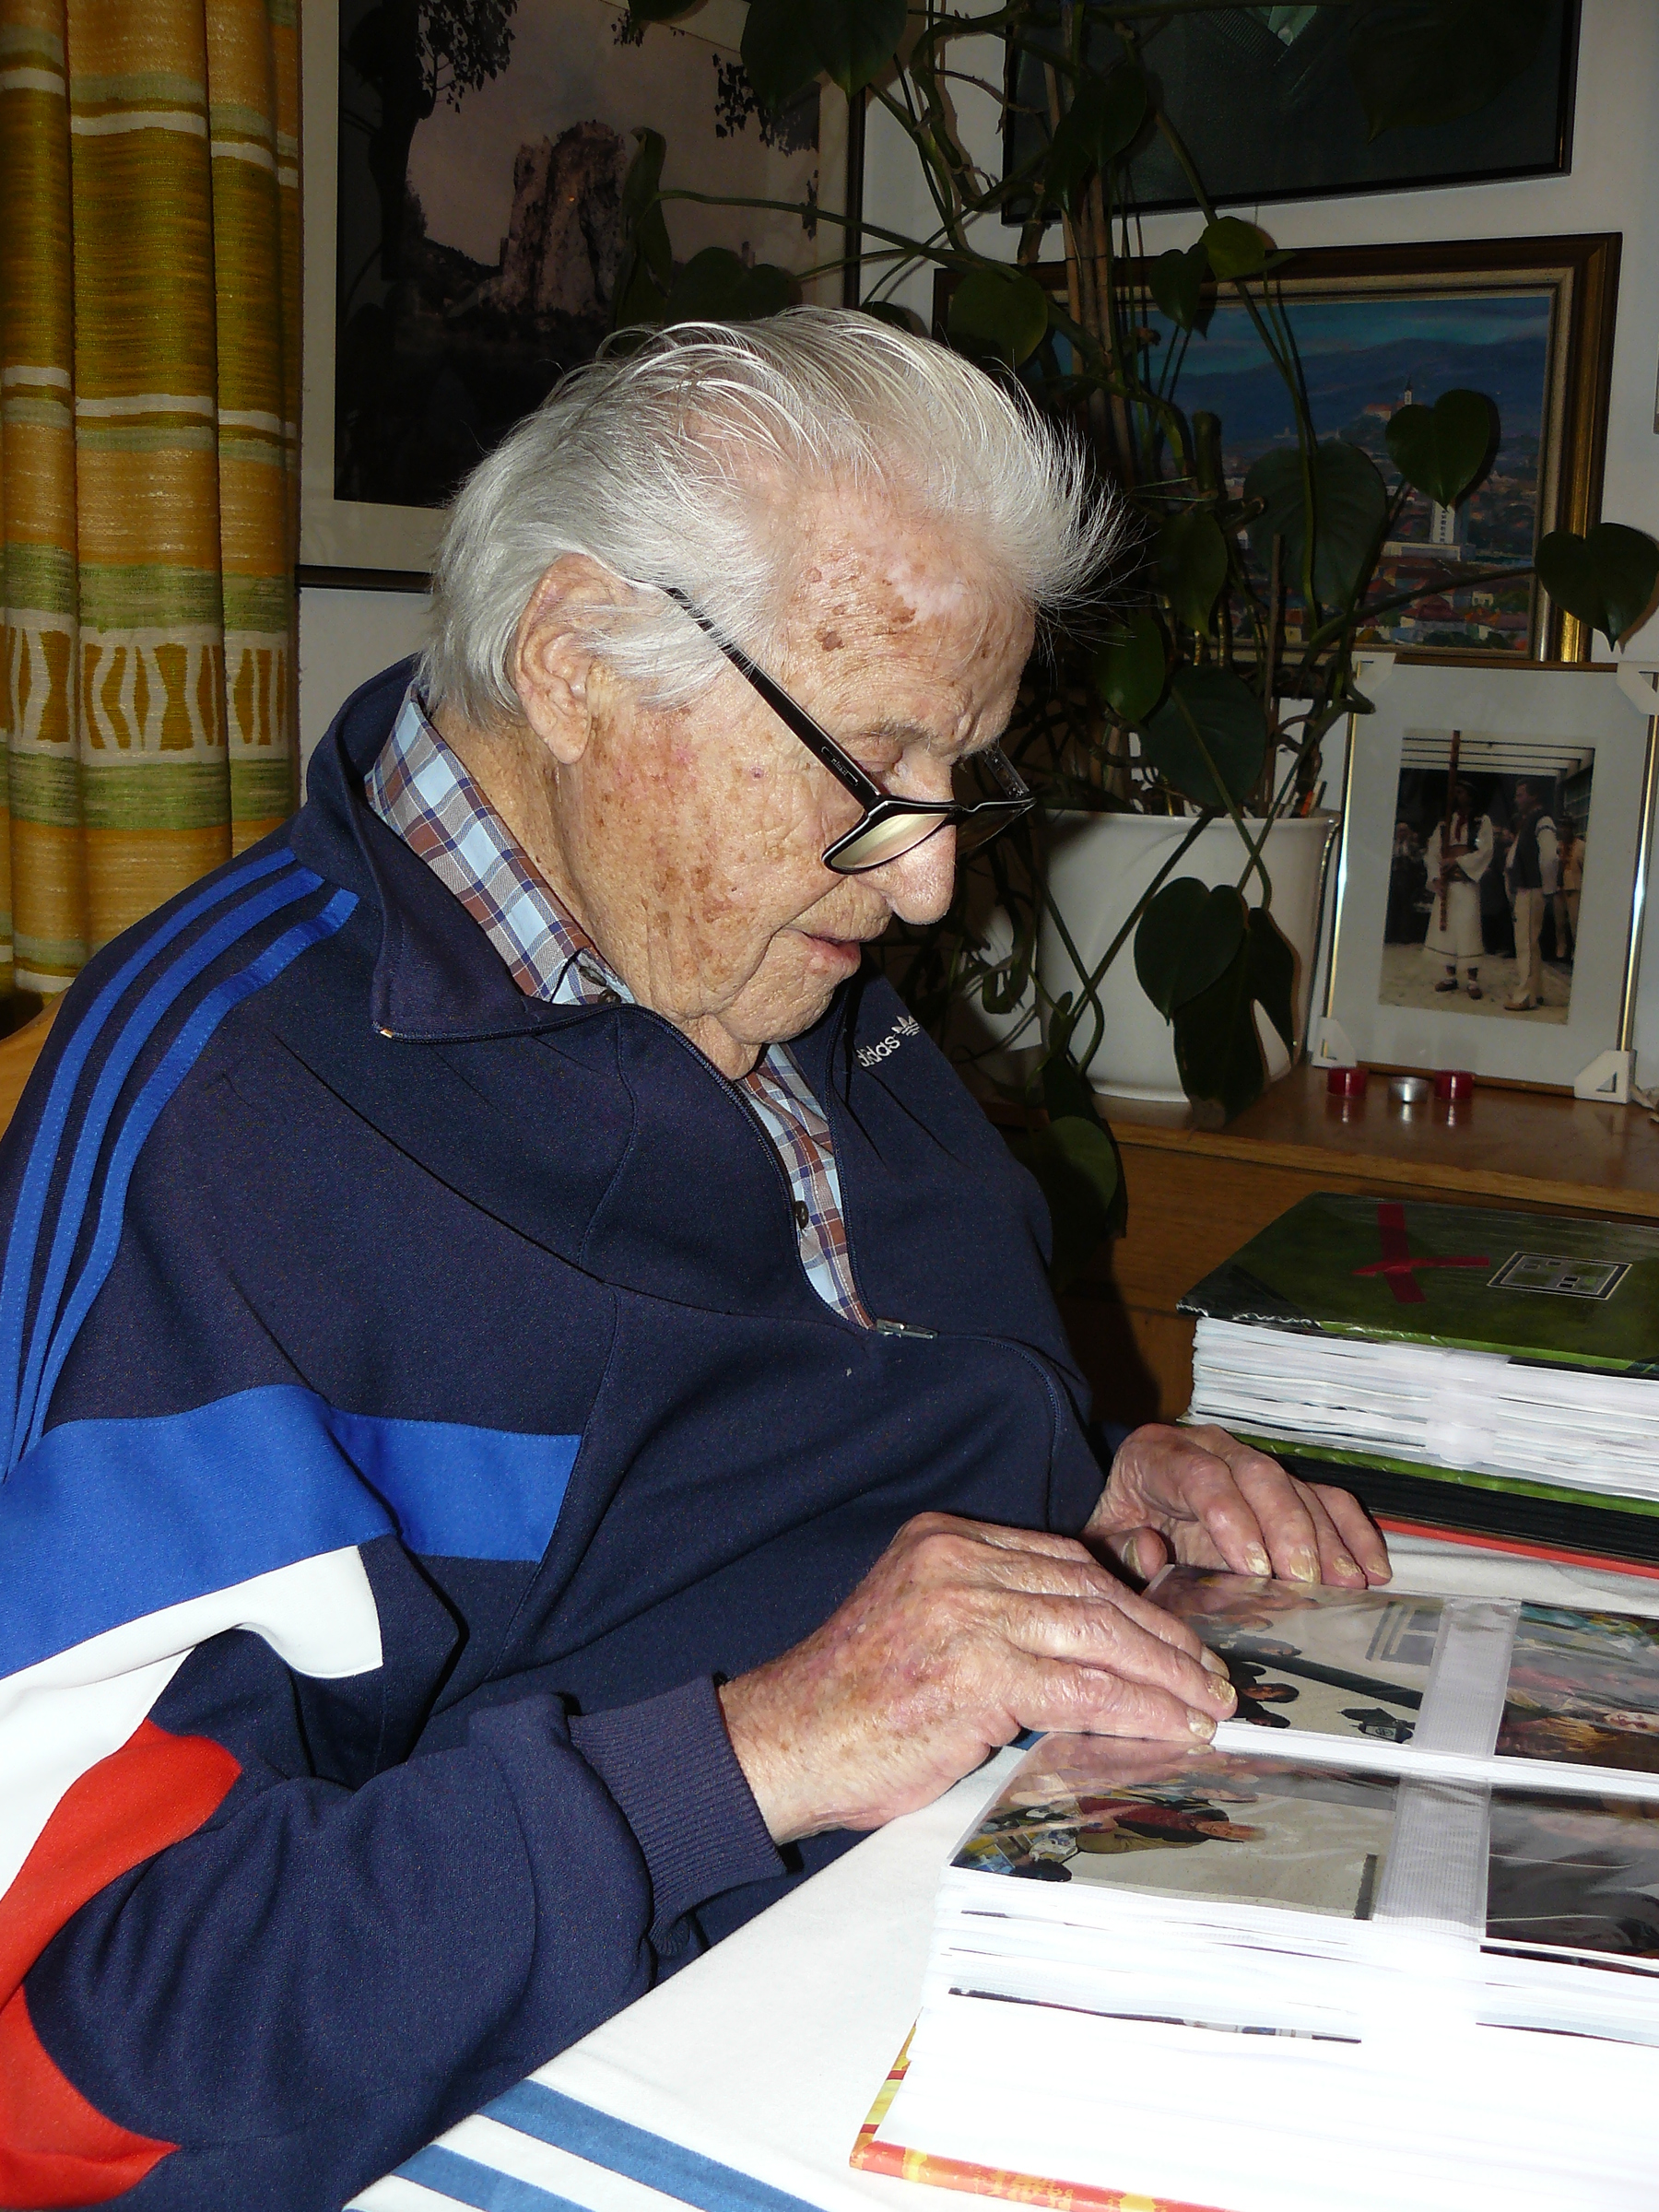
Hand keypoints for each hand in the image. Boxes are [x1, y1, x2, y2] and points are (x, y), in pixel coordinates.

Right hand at [718, 1513, 1237, 1843]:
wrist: (784, 1743)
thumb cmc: (852, 1704)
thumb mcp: (924, 1625)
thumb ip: (993, 1615)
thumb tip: (1089, 1647)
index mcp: (945, 1539)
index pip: (1066, 1560)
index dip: (1133, 1602)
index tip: (1175, 1641)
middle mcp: (958, 1560)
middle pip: (1092, 1590)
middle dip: (1163, 1638)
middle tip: (1210, 1679)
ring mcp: (967, 1610)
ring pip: (1100, 1634)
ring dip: (1167, 1676)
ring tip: (1206, 1708)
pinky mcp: (977, 1670)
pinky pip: (1083, 1687)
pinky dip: (1138, 1710)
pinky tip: (1168, 1729)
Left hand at [1084, 1423, 1389, 1590]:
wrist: (1132, 1506)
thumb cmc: (1120, 1526)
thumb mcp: (1102, 1538)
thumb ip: (1118, 1547)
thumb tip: (1154, 1550)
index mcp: (1157, 1455)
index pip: (1200, 1477)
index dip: (1230, 1518)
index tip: (1252, 1565)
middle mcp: (1211, 1449)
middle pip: (1259, 1477)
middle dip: (1288, 1530)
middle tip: (1305, 1582)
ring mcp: (1252, 1464)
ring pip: (1298, 1488)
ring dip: (1328, 1538)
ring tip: (1347, 1585)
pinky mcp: (1284, 1487)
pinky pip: (1327, 1499)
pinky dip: (1353, 1532)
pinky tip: (1372, 1569)